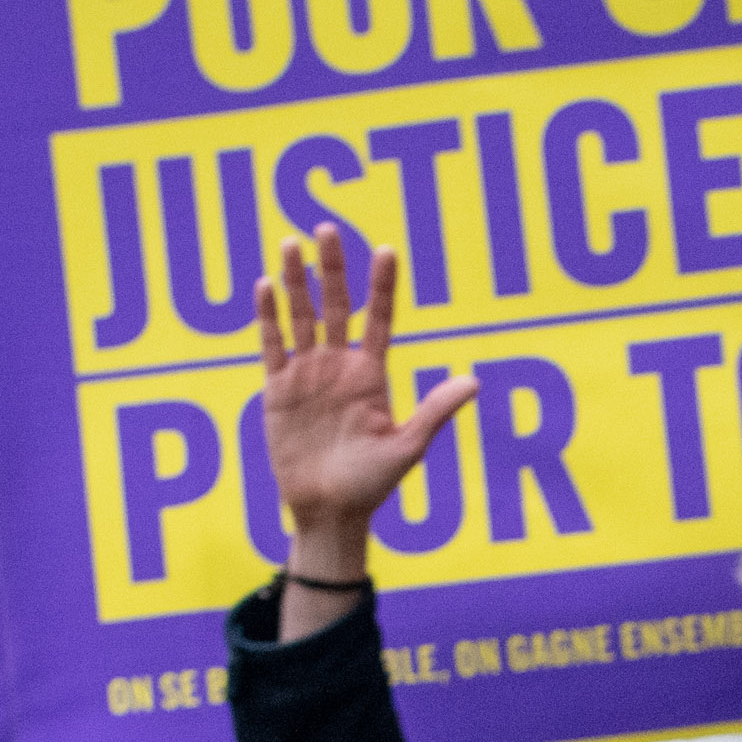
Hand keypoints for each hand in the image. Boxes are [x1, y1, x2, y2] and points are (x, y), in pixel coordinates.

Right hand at [255, 227, 475, 574]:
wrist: (328, 512)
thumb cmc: (371, 484)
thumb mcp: (407, 447)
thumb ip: (435, 411)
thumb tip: (475, 381)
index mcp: (371, 374)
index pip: (379, 318)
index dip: (381, 286)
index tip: (386, 251)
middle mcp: (338, 366)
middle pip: (334, 305)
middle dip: (330, 268)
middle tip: (325, 229)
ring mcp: (306, 374)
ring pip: (300, 317)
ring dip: (294, 281)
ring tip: (290, 244)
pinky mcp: (278, 389)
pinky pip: (272, 346)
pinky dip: (269, 317)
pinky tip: (266, 287)